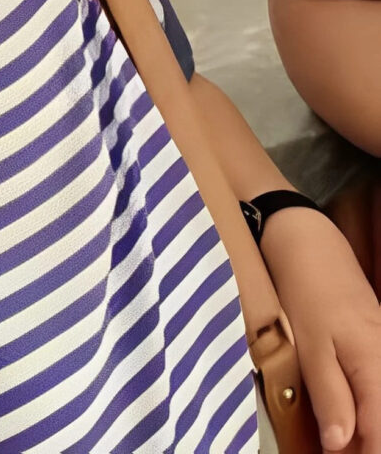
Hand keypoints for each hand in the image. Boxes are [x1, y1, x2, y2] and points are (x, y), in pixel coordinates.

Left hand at [261, 207, 380, 452]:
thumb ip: (330, 397)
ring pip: (380, 407)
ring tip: (336, 441)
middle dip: (365, 443)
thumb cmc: (304, 290)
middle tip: (332, 449)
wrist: (308, 243)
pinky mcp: (377, 347)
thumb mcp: (309, 346)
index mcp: (376, 369)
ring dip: (364, 430)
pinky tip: (344, 421)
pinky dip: (364, 411)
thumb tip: (340, 445)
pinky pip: (376, 389)